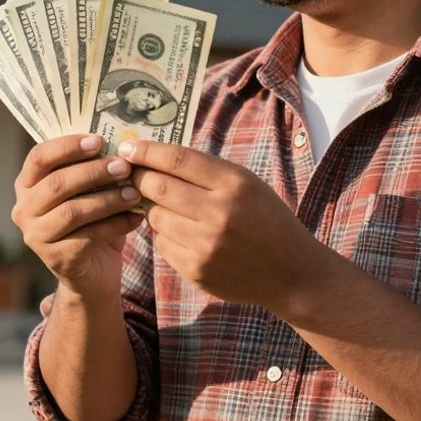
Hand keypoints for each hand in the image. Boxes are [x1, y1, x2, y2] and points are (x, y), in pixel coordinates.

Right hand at [12, 135, 145, 299]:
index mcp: (27, 184)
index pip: (39, 156)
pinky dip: (116, 225)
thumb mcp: (88, 191)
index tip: (98, 141)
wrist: (92, 272)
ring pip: (73, 211)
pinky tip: (136, 218)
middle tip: (124, 166)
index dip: (67, 146)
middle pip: (57, 183)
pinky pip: (88, 236)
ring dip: (107, 199)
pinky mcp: (56, 258)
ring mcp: (36, 236)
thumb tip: (121, 144)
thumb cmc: (90, 220)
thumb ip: (93, 168)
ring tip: (134, 193)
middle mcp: (24, 209)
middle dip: (93, 172)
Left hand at [121, 140, 316, 312]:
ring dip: (152, 207)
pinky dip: (165, 234)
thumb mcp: (247, 184)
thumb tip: (155, 158)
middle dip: (139, 177)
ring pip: (155, 217)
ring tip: (165, 205)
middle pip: (158, 187)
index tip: (128, 147)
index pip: (177, 160)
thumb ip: (205, 171)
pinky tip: (182, 231)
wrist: (292, 273)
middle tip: (132, 173)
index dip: (146, 151)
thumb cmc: (267, 219)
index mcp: (234, 184)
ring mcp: (206, 245)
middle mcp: (218, 214)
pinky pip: (162, 244)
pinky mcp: (197, 270)